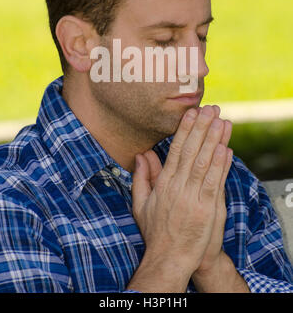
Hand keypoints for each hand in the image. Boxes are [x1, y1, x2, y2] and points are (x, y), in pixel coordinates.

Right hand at [131, 105, 231, 284]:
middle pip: (192, 151)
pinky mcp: (207, 209)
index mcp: (163, 183)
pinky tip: (226, 148)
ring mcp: (193, 198)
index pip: (176, 150)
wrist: (170, 258)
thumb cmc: (156, 231)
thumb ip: (141, 177)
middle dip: (202, 128)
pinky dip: (221, 165)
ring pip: (205, 163)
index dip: (185, 130)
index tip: (191, 113)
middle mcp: (178, 187)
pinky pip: (215, 182)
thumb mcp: (140, 203)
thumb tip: (141, 154)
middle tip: (210, 109)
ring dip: (214, 140)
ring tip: (221, 121)